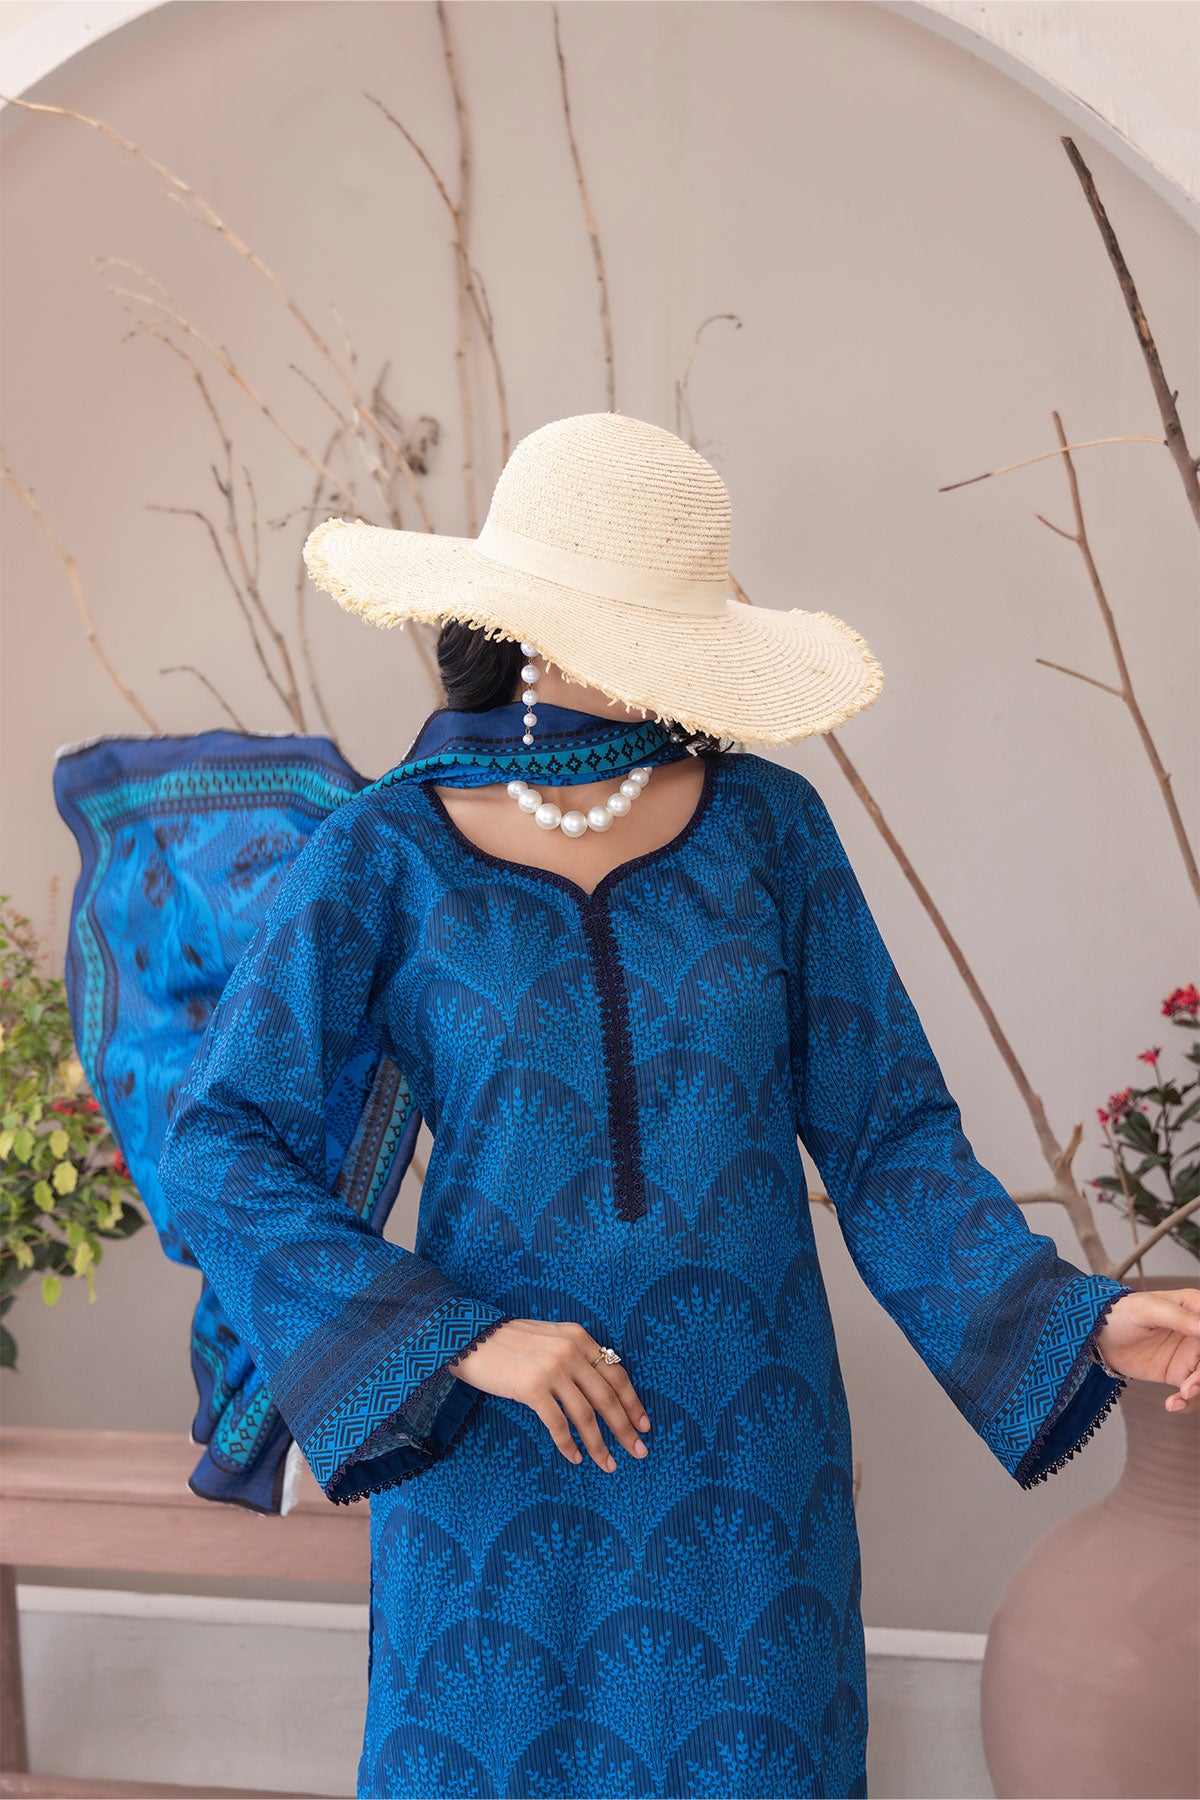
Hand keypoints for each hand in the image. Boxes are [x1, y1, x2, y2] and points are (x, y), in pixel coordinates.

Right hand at [450, 1318, 651, 1469]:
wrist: (469, 1337)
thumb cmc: (507, 1342)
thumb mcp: (549, 1338)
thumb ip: (573, 1354)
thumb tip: (599, 1387)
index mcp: (578, 1337)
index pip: (616, 1373)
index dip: (632, 1401)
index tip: (644, 1424)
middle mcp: (570, 1350)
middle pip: (607, 1397)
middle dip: (625, 1428)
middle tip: (640, 1452)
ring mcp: (551, 1369)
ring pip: (586, 1415)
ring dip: (600, 1444)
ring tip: (609, 1465)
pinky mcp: (532, 1388)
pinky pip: (558, 1424)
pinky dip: (569, 1444)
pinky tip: (576, 1458)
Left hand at [1095, 1288, 1199, 1412]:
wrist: (1097, 1335)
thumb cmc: (1120, 1312)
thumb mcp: (1147, 1309)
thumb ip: (1178, 1317)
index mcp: (1195, 1308)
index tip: (1199, 1358)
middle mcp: (1198, 1332)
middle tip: (1191, 1386)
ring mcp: (1191, 1355)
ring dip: (1198, 1391)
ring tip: (1182, 1395)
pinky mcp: (1180, 1374)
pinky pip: (1193, 1393)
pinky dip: (1188, 1402)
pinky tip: (1173, 1404)